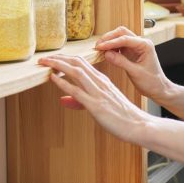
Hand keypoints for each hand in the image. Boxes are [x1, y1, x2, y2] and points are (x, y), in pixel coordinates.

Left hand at [38, 54, 152, 143]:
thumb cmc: (122, 116)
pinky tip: (53, 78)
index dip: (66, 59)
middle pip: (77, 63)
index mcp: (103, 81)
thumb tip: (65, 99)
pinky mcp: (96, 105)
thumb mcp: (102, 104)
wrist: (139, 124)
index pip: (82, 63)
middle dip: (59, 58)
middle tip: (44, 58)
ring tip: (44, 62)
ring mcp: (98, 93)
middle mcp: (100, 83)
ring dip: (58, 65)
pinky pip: (77, 90)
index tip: (53, 58)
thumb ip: (82, 100)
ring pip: (76, 72)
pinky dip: (63, 82)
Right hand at [93, 26, 174, 103]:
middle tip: (98, 46)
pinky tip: (105, 53)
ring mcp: (136, 47)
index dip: (111, 42)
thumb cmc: (151, 81)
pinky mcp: (131, 52)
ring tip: (99, 49)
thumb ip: (121, 62)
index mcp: (145, 45)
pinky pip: (120, 46)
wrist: (158, 88)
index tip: (100, 47)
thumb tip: (106, 54)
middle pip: (122, 33)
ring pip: (120, 38)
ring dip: (109, 42)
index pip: (125, 39)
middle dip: (109, 38)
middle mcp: (141, 43)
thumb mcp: (135, 73)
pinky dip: (112, 48)